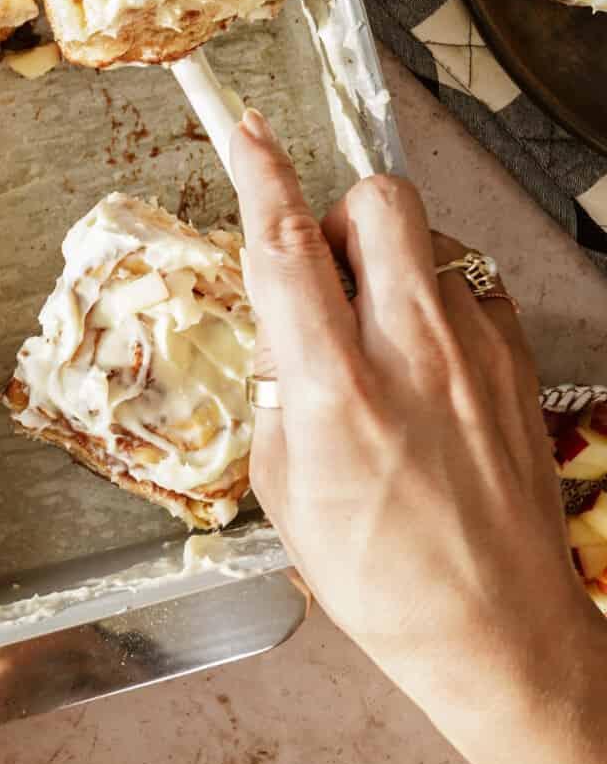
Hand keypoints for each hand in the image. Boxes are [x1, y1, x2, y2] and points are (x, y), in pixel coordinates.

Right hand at [230, 110, 603, 763]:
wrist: (498, 632)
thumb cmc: (383, 580)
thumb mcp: (286, 491)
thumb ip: (278, 393)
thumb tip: (282, 333)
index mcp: (338, 388)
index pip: (288, 246)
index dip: (260, 174)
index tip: (246, 131)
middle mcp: (413, 353)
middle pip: (378, 204)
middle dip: (340, 213)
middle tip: (324, 269)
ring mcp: (477, 352)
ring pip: (427, 243)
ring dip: (388, 266)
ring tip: (377, 341)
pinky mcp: (518, 363)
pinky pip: (470, 288)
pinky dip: (438, 305)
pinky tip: (426, 365)